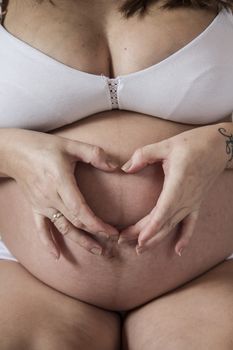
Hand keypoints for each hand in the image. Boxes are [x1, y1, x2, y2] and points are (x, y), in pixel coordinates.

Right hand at [1, 128, 118, 258]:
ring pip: (63, 228)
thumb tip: (115, 167)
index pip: (81, 210)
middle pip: (75, 222)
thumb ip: (94, 154)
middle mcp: (51, 198)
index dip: (97, 224)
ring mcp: (42, 205)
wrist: (14, 152)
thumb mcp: (70, 145)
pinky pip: (41, 228)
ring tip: (98, 251)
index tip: (112, 232)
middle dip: (95, 234)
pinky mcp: (35, 207)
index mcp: (61, 182)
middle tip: (114, 242)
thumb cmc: (44, 147)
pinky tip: (57, 256)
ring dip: (80, 242)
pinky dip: (48, 243)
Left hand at [118, 125, 225, 255]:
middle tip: (122, 242)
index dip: (152, 227)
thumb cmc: (192, 144)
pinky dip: (185, 237)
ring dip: (157, 239)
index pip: (163, 211)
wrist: (219, 146)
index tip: (138, 240)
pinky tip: (178, 251)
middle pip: (164, 222)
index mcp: (178, 183)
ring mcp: (192, 202)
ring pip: (173, 226)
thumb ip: (144, 155)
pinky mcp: (197, 202)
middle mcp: (186, 198)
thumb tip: (125, 169)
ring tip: (139, 249)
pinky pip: (191, 223)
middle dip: (144, 235)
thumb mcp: (166, 145)